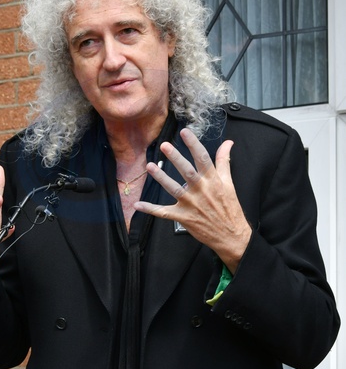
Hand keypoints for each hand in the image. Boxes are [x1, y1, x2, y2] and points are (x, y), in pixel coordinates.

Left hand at [134, 128, 250, 273]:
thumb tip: (228, 142)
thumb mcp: (229, 183)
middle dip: (175, 158)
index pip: (203, 158)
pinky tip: (138, 205)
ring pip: (173, 189)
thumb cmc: (230, 208)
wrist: (231, 236)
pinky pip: (164, 212)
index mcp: (213, 181)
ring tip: (149, 166)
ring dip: (161, 178)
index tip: (185, 132)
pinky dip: (150, 209)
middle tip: (164, 146)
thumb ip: (224, 161)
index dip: (193, 144)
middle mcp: (201, 190)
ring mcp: (191, 204)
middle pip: (187, 171)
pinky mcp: (183, 217)